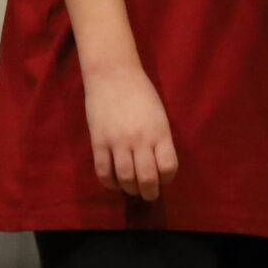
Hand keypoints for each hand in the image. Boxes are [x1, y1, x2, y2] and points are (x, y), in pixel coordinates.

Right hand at [84, 64, 178, 198]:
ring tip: (132, 188)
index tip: (163, 178)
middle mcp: (140, 139)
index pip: (168, 167)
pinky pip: (103, 171)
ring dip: (130, 189)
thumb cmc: (140, 92)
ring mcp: (118, 141)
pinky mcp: (99, 141)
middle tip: (148, 193)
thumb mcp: (159, 114)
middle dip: (149, 192)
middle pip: (147, 178)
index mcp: (160, 131)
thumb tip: (158, 165)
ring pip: (126, 178)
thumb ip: (159, 139)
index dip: (167, 179)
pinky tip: (114, 182)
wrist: (113, 74)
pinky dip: (110, 183)